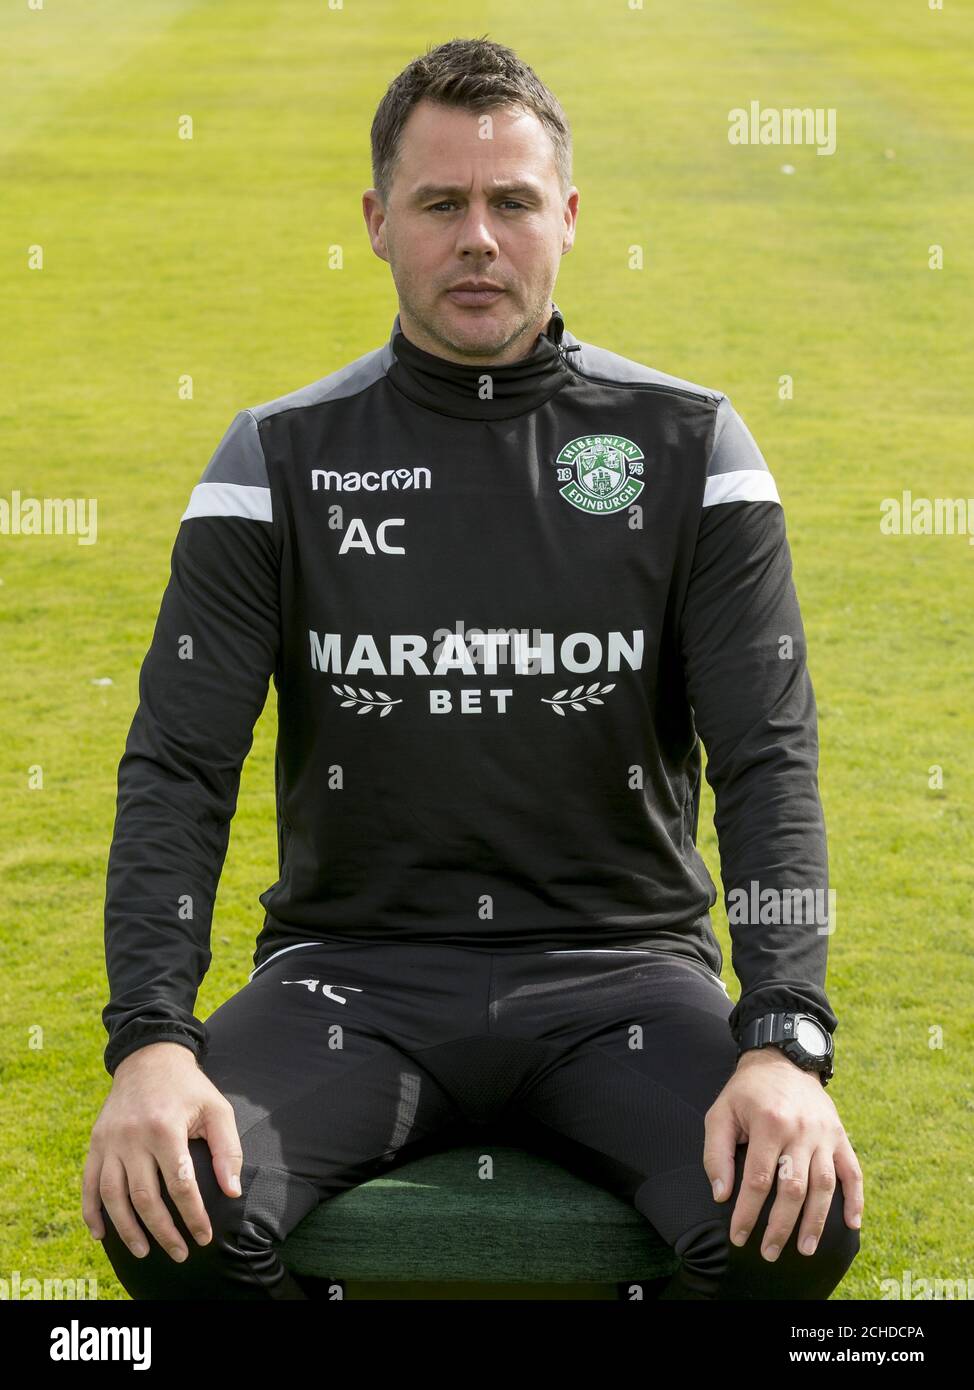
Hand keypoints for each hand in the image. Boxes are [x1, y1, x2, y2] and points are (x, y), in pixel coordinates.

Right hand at [82, 1042, 243, 1262]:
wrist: (149, 1058)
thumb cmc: (189, 1088)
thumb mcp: (217, 1109)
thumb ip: (228, 1150)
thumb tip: (232, 1192)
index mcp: (165, 1127)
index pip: (179, 1184)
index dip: (192, 1215)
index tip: (204, 1236)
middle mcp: (132, 1136)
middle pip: (144, 1197)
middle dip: (163, 1231)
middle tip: (180, 1253)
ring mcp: (109, 1141)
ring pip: (113, 1196)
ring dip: (127, 1230)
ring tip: (144, 1251)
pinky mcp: (95, 1142)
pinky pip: (88, 1184)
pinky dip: (92, 1212)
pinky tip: (102, 1234)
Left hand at [704, 1046, 863, 1261]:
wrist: (783, 1059)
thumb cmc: (746, 1093)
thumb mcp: (720, 1113)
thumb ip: (717, 1154)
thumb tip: (722, 1195)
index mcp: (769, 1123)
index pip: (759, 1180)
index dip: (748, 1213)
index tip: (738, 1237)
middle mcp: (801, 1130)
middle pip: (794, 1189)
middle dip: (781, 1226)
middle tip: (769, 1253)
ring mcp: (825, 1134)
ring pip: (825, 1186)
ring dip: (816, 1222)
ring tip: (805, 1250)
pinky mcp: (841, 1136)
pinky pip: (854, 1171)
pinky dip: (856, 1199)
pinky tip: (852, 1225)